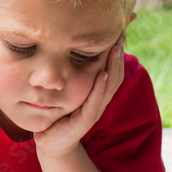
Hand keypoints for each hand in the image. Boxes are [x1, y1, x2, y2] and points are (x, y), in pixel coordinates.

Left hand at [35, 37, 125, 158]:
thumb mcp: (66, 89)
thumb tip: (68, 46)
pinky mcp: (84, 121)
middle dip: (119, 54)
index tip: (120, 29)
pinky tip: (103, 74)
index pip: (110, 67)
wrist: (50, 142)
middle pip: (114, 73)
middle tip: (121, 33)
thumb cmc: (58, 114)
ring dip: (114, 66)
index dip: (117, 50)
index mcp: (95, 91)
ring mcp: (93, 110)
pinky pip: (95, 102)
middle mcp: (98, 99)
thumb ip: (70, 72)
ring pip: (109, 85)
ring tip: (116, 48)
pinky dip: (100, 88)